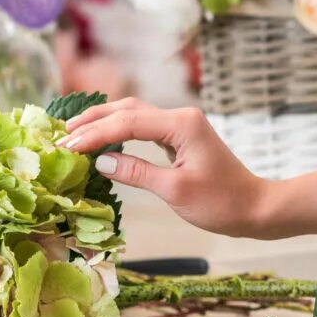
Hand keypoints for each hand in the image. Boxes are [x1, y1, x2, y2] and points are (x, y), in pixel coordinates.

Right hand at [58, 98, 279, 238]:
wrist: (255, 208)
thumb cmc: (222, 203)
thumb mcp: (175, 190)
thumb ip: (136, 173)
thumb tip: (100, 161)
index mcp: (181, 124)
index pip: (127, 122)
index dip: (94, 134)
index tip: (66, 147)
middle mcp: (181, 117)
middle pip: (127, 109)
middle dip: (93, 120)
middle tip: (61, 135)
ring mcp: (181, 125)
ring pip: (134, 114)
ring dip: (103, 122)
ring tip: (72, 134)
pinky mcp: (180, 138)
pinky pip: (143, 128)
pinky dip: (119, 131)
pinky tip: (101, 140)